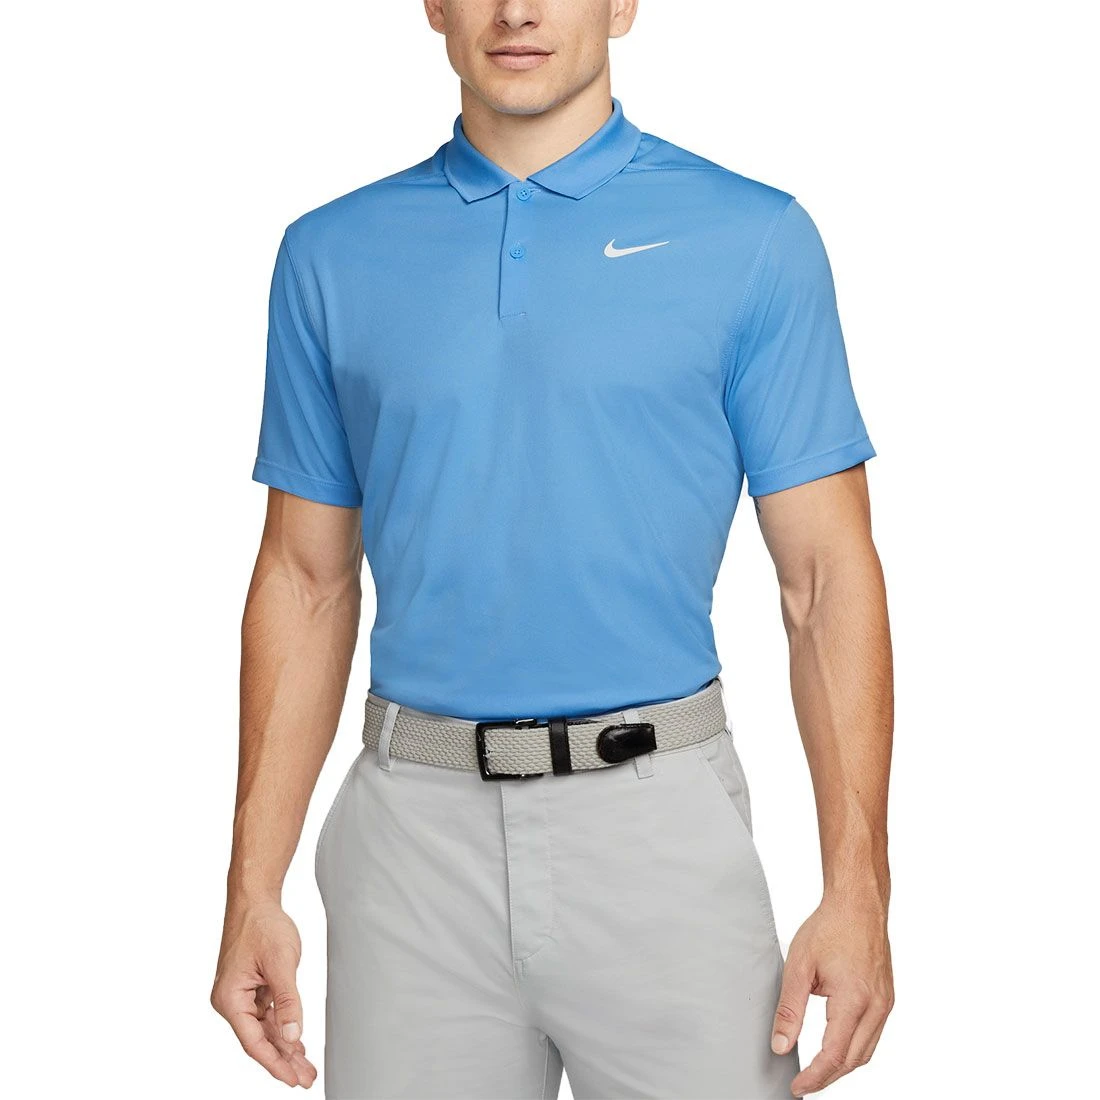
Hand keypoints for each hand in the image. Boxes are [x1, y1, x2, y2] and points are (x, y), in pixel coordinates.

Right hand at [211, 898, 317, 1087]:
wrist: (255, 899)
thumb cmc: (262, 925)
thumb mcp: (281, 963)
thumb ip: (289, 1002)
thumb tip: (293, 1037)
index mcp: (230, 999)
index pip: (254, 1042)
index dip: (275, 1063)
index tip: (292, 1079)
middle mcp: (231, 1001)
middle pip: (259, 1039)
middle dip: (284, 1060)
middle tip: (306, 1079)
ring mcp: (241, 995)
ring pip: (265, 1029)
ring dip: (285, 1046)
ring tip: (306, 1067)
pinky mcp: (251, 987)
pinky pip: (268, 1014)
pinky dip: (283, 1027)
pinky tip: (296, 1042)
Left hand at [771, 897, 893, 1095]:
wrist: (859, 904)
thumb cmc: (830, 927)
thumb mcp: (799, 966)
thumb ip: (789, 1010)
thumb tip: (780, 1045)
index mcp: (854, 1001)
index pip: (834, 1056)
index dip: (815, 1077)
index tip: (797, 1088)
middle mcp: (876, 1007)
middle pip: (854, 1061)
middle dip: (828, 1077)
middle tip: (804, 1083)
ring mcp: (885, 1003)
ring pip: (867, 1051)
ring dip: (843, 1065)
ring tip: (817, 1071)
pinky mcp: (887, 997)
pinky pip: (873, 1035)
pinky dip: (855, 1048)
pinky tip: (837, 1046)